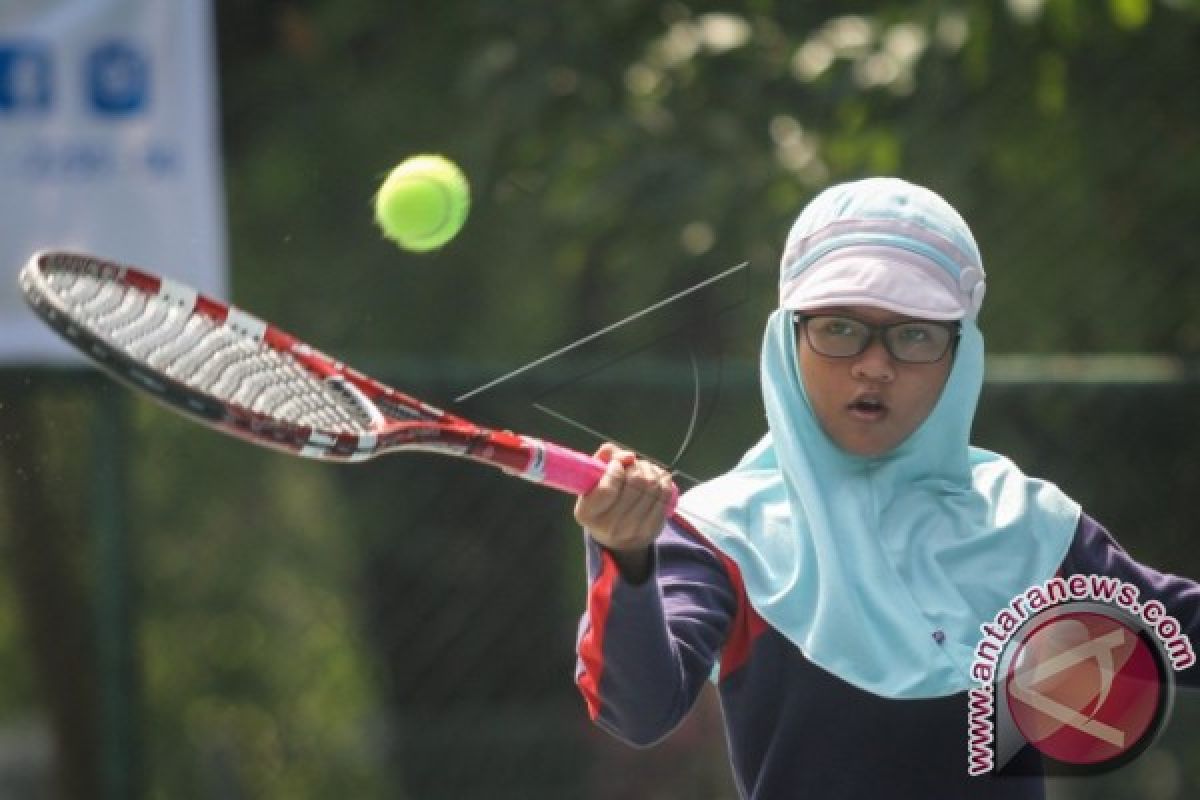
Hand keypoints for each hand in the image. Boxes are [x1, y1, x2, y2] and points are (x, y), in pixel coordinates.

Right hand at [574, 443, 674, 581]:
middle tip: (632, 465)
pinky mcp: (654, 527)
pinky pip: (665, 493)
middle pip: (636, 482)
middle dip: (636, 466)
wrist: (617, 540)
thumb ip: (603, 459)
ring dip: (649, 469)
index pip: (608, 487)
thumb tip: (629, 455)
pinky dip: (662, 478)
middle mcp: (611, 525)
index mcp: (588, 513)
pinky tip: (655, 477)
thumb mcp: (592, 482)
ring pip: (652, 485)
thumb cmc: (602, 503)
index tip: (616, 464)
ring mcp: (634, 529)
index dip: (616, 468)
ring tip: (643, 469)